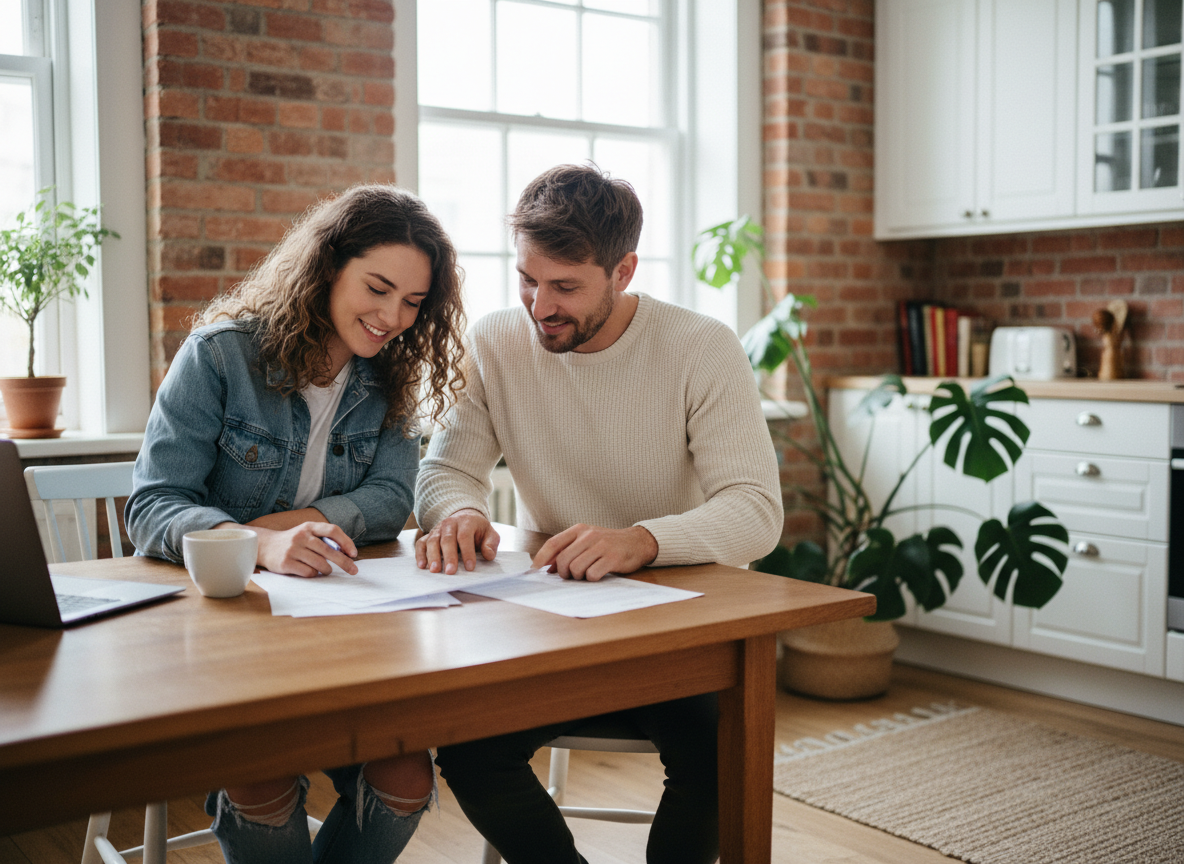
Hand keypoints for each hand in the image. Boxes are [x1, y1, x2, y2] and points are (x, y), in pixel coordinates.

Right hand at [220, 520, 357, 577]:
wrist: (265, 546)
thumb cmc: (293, 542)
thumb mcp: (306, 533)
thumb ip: (324, 539)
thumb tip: (346, 553)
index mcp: (309, 527)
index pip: (332, 530)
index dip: (346, 542)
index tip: (353, 554)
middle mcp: (301, 536)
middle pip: (329, 551)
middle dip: (344, 562)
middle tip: (353, 570)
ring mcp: (293, 550)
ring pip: (320, 564)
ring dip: (327, 570)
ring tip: (326, 570)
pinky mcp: (286, 563)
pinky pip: (309, 573)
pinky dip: (314, 574)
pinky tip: (311, 572)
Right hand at [415, 509, 498, 573]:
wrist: (465, 518)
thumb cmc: (478, 530)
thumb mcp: (489, 534)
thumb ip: (491, 544)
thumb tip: (489, 555)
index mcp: (466, 522)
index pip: (465, 537)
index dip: (467, 552)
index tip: (470, 567)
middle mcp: (450, 524)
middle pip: (447, 539)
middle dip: (449, 556)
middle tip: (450, 572)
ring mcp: (437, 529)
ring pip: (432, 541)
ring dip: (432, 556)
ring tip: (435, 570)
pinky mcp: (429, 536)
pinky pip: (421, 544)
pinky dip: (420, 554)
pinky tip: (422, 566)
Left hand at [532, 524, 657, 581]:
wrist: (637, 542)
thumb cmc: (608, 544)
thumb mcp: (587, 542)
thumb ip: (568, 551)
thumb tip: (548, 568)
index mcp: (579, 530)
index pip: (553, 543)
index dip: (541, 558)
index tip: (534, 570)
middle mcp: (588, 536)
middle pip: (563, 560)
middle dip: (564, 573)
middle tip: (572, 576)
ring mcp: (601, 546)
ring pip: (576, 569)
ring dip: (579, 577)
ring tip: (587, 573)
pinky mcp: (612, 558)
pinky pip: (592, 574)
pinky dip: (592, 579)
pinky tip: (598, 575)